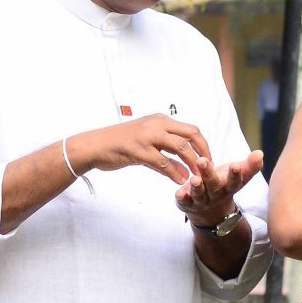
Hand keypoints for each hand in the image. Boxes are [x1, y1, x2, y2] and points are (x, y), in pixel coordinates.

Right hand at [73, 114, 210, 184]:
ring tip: (197, 177)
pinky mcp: (139, 150)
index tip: (208, 161)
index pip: (191, 130)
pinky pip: (163, 161)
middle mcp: (157, 124)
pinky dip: (174, 172)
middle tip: (208, 169)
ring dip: (192, 163)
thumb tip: (185, 171)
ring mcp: (148, 136)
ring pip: (180, 147)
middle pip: (191, 134)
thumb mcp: (146, 146)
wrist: (93, 146)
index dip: (203, 146)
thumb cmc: (119, 145)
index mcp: (160, 120)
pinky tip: (179, 181)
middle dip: (203, 152)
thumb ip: (166, 157)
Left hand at [176, 150, 262, 227]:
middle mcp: (216, 195)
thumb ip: (249, 166)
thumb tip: (260, 153)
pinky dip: (182, 199)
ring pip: (199, 195)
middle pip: (213, 186)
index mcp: (229, 187)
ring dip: (196, 187)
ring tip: (194, 179)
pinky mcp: (187, 204)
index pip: (235, 181)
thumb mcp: (238, 176)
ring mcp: (201, 201)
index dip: (236, 174)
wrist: (210, 212)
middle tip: (203, 161)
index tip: (236, 165)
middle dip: (209, 174)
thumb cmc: (224, 185)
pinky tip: (179, 193)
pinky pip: (184, 203)